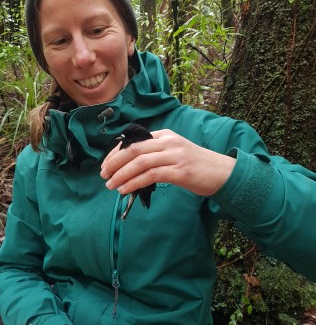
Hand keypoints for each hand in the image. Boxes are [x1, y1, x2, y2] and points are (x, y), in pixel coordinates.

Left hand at [100, 129, 235, 196]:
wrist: (221, 172)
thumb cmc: (195, 165)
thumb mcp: (173, 153)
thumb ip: (154, 154)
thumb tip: (128, 167)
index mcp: (165, 135)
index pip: (134, 140)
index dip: (116, 152)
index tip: (106, 164)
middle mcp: (168, 142)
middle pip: (134, 149)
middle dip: (114, 162)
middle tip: (103, 175)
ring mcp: (174, 155)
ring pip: (140, 162)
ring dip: (121, 175)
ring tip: (111, 185)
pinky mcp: (179, 171)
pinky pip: (151, 175)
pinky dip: (134, 182)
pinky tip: (125, 190)